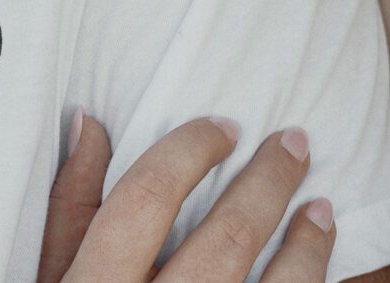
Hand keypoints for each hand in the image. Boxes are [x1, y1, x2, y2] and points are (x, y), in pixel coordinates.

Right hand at [36, 113, 337, 282]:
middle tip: (295, 142)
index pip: (145, 199)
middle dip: (269, 181)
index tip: (225, 127)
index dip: (191, 150)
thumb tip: (92, 122)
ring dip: (308, 247)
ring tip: (320, 208)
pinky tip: (319, 271)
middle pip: (226, 239)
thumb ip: (69, 212)